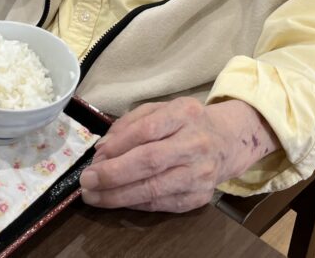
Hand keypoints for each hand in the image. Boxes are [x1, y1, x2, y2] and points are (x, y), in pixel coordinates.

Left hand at [79, 98, 279, 212]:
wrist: (227, 141)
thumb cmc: (186, 123)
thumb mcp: (162, 109)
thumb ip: (130, 124)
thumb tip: (103, 149)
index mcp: (185, 114)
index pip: (148, 130)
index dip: (118, 145)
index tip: (95, 157)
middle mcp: (196, 143)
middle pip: (150, 161)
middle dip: (113, 174)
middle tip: (87, 181)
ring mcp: (200, 173)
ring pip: (154, 189)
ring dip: (118, 196)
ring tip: (94, 196)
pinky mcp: (199, 197)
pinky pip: (161, 204)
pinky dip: (135, 203)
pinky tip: (117, 200)